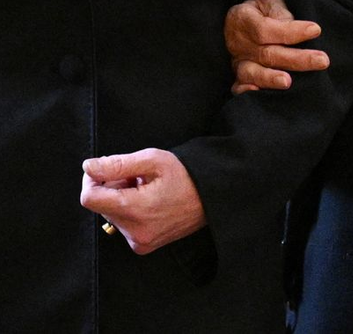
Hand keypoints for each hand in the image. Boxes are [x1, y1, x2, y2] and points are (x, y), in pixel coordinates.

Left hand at [80, 149, 205, 252]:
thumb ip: (118, 164)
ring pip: (111, 215)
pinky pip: (123, 225)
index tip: (103, 168)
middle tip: (137, 176)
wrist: (211, 198)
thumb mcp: (154, 160)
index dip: (91, 179)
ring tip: (147, 188)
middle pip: (101, 205)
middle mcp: (133, 232)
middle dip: (112, 187)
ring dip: (121, 198)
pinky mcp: (141, 246)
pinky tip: (149, 201)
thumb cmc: (186, 175)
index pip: (90, 198)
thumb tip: (88, 167)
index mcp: (136, 209)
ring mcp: (138, 242)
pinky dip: (129, 210)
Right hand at [225, 0, 326, 93]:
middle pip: (268, 54)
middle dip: (297, 59)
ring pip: (253, 72)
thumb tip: (291, 24)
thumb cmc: (261, 8)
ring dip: (271, 78)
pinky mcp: (239, 75)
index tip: (316, 30)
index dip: (291, 31)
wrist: (240, 19)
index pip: (266, 29)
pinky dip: (246, 91)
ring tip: (288, 82)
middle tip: (322, 60)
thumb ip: (278, 11)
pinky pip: (239, 86)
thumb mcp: (268, 0)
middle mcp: (239, 42)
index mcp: (243, 19)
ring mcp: (238, 61)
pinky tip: (258, 93)